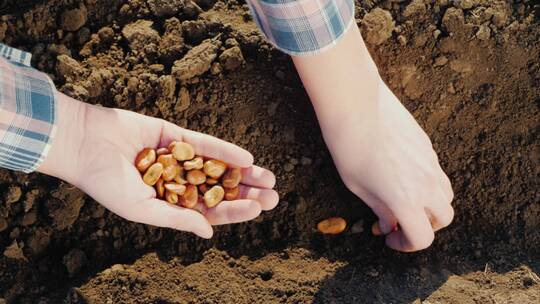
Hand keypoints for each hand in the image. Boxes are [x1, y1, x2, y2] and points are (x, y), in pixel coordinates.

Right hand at [38, 93, 278, 237]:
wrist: (84, 143)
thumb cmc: (106, 182)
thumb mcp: (141, 208)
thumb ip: (176, 219)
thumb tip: (210, 232)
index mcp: (169, 203)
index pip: (208, 210)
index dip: (234, 211)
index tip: (257, 210)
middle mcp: (178, 181)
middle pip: (219, 189)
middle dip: (246, 193)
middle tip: (274, 196)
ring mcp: (178, 157)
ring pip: (218, 167)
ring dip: (243, 173)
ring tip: (270, 178)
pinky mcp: (175, 135)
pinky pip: (205, 144)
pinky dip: (225, 151)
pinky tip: (247, 158)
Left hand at [292, 25, 452, 251]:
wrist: (355, 105)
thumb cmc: (348, 147)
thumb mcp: (358, 186)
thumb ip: (380, 209)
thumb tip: (389, 224)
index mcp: (406, 200)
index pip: (423, 237)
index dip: (407, 245)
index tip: (390, 239)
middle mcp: (426, 183)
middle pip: (444, 217)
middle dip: (425, 226)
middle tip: (400, 222)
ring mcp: (430, 162)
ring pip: (446, 193)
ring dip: (431, 205)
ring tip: (404, 200)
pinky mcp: (427, 144)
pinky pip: (437, 171)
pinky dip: (428, 183)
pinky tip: (402, 175)